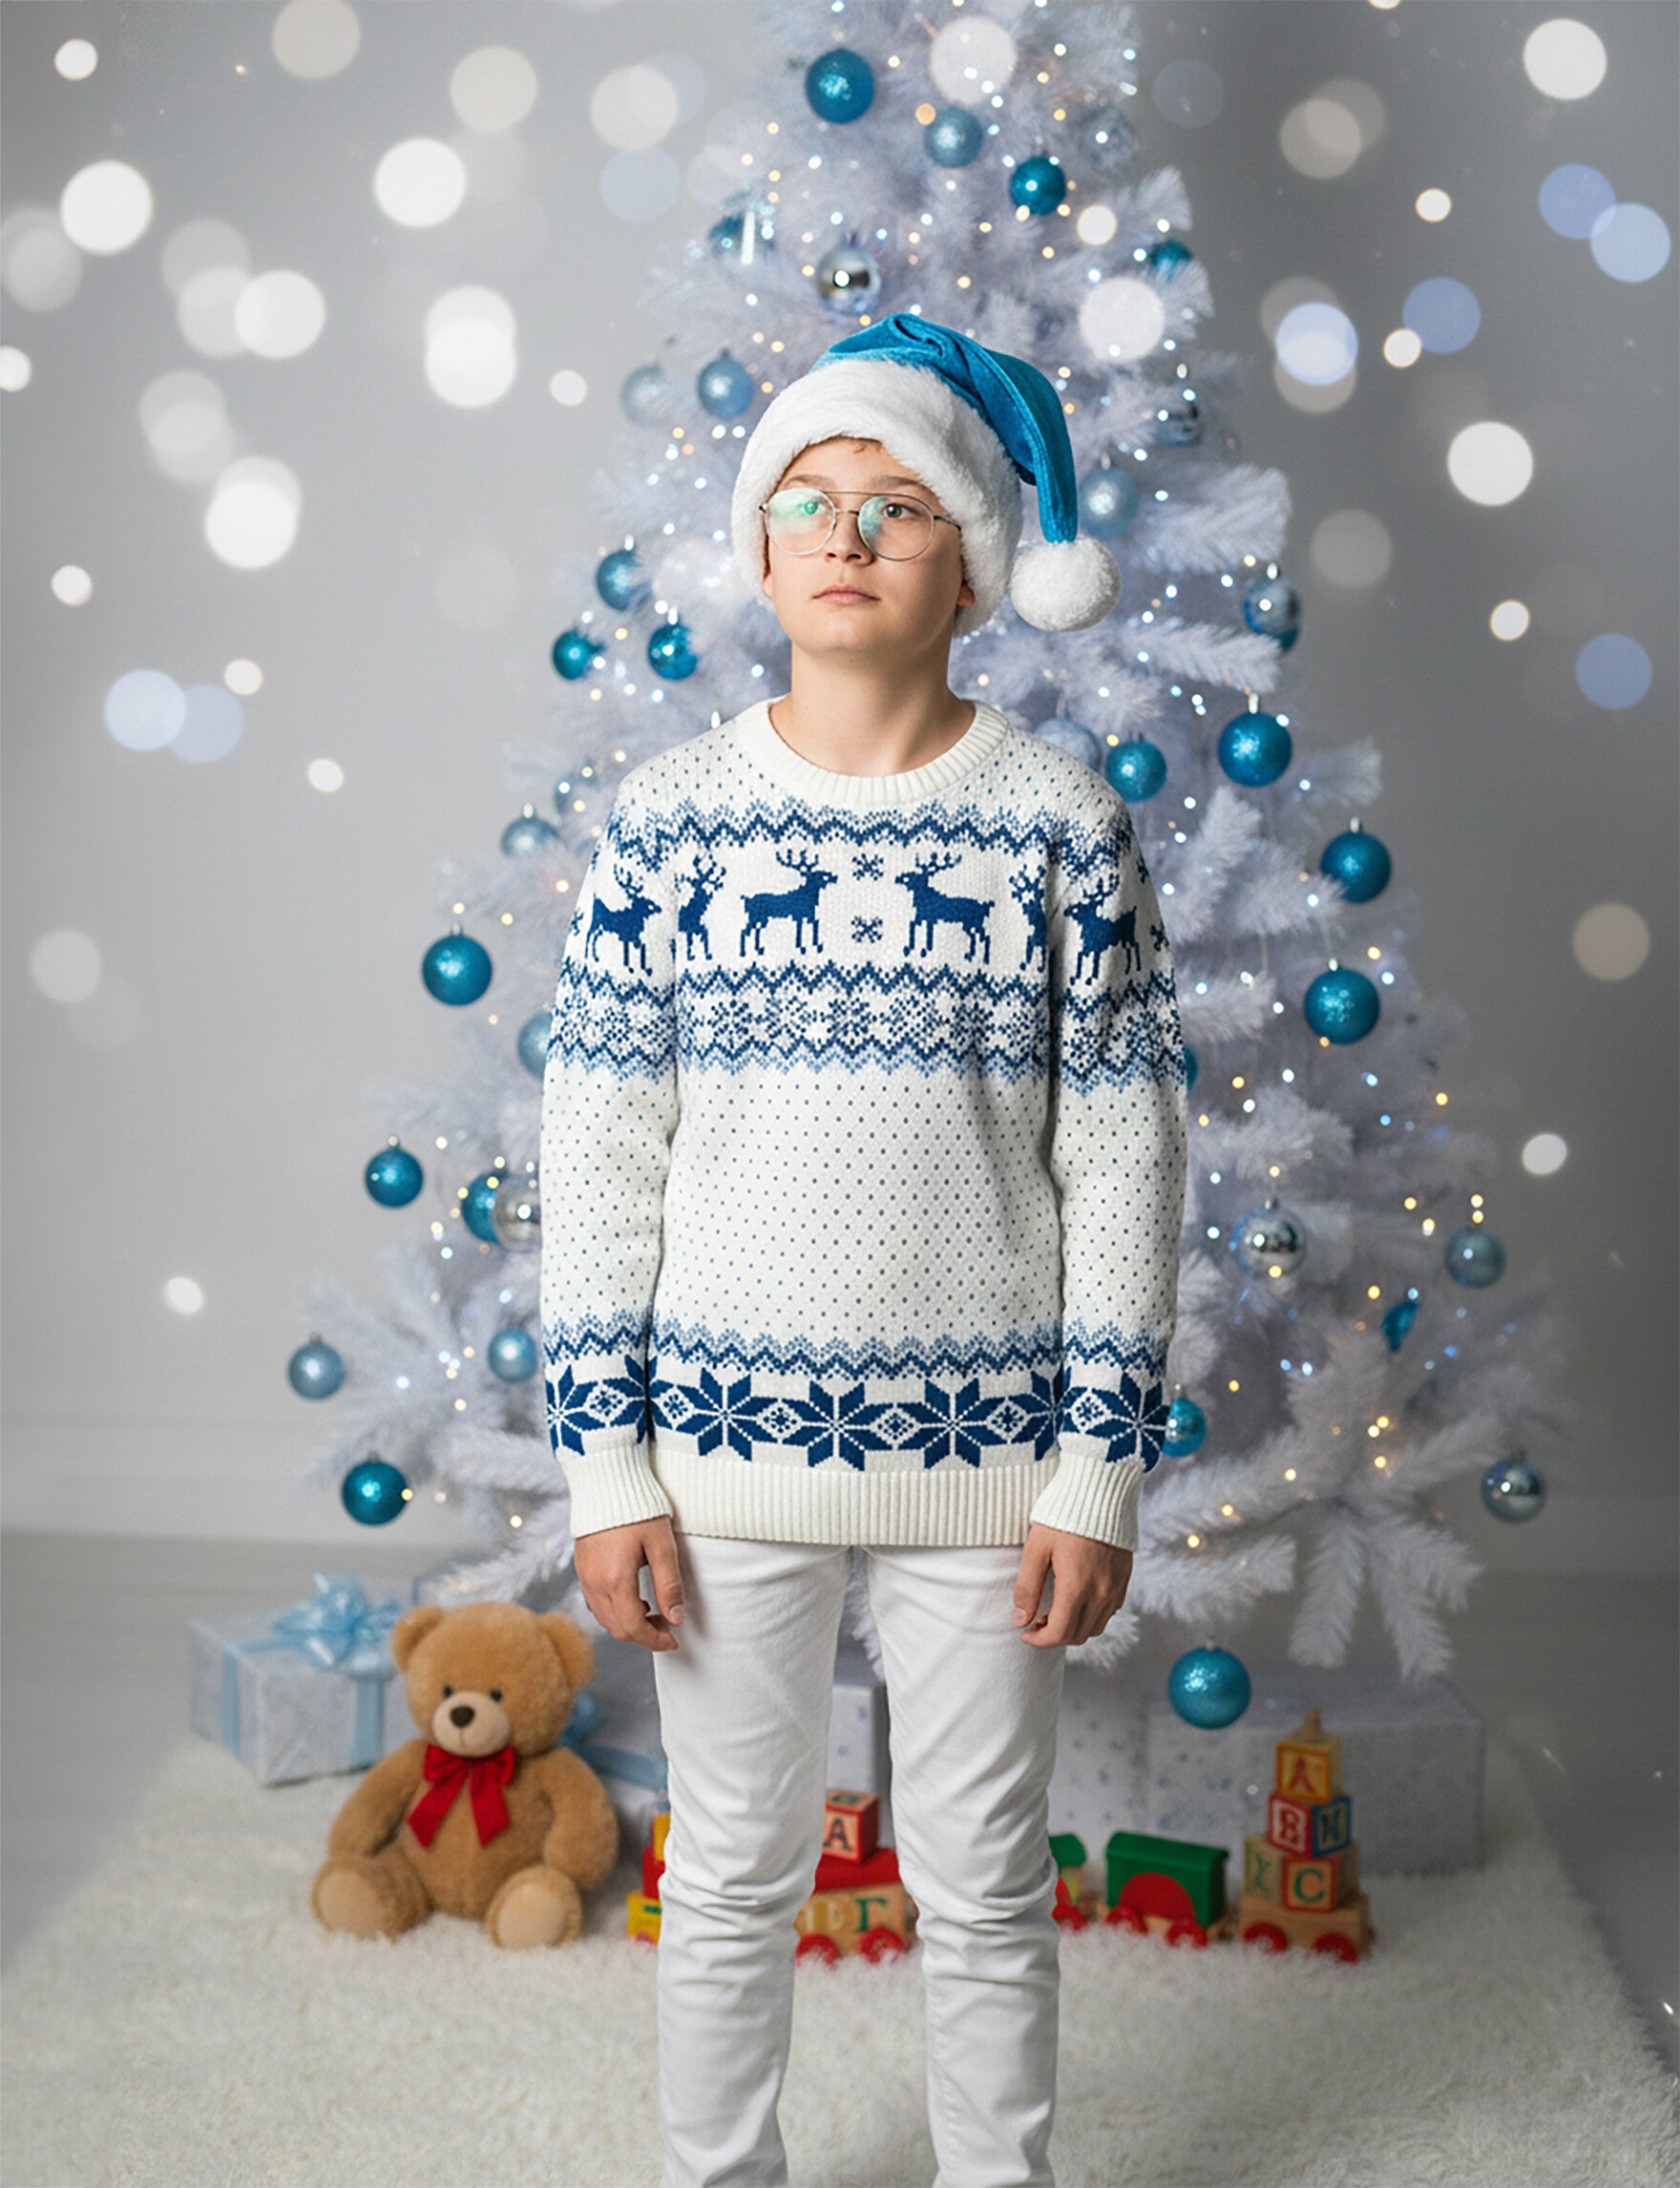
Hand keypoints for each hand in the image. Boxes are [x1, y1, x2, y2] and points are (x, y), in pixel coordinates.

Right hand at [572, 1516, 685, 1650]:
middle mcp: (594, 1583)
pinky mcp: (582, 1567)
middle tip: (667, 1626)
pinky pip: (596, 1603)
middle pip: (617, 1628)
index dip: (655, 1641)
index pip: (633, 1628)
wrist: (606, 1480)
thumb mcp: (662, 1546)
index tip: (673, 1640)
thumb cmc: (639, 1508)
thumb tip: (676, 1619)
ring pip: (605, 1618)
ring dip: (629, 1624)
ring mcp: (585, 1576)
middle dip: (643, 1635)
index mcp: (615, 1580)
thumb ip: (669, 1585)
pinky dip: (616, 1610)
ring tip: (653, 1611)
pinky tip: (634, 1596)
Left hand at [1012, 1523, 1132, 1647]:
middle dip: (1053, 1637)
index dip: (1039, 1640)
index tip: (1024, 1634)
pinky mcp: (1124, 1580)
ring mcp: (1115, 1588)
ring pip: (1095, 1628)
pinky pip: (1108, 1612)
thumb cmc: (1063, 1517)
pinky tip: (1076, 1601)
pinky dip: (1091, 1617)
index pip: (1059, 1633)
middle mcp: (1100, 1593)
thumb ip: (1027, 1587)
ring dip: (1073, 1629)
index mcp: (1076, 1587)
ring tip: (1054, 1613)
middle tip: (1035, 1622)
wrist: (1100, 1492)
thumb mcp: (1036, 1548)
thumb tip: (1019, 1620)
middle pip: (1077, 1635)